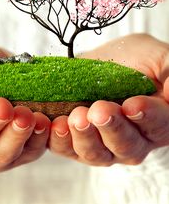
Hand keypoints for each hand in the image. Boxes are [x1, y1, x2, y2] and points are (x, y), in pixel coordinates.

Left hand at [49, 34, 168, 165]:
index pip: (157, 125)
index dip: (145, 116)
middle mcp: (134, 139)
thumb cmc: (139, 59)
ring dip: (84, 137)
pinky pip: (66, 148)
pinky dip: (58, 139)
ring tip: (75, 117)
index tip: (132, 104)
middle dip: (111, 127)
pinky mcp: (77, 140)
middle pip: (125, 145)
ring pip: (95, 153)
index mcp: (158, 121)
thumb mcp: (161, 59)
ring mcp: (104, 143)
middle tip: (98, 109)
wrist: (106, 59)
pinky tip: (54, 124)